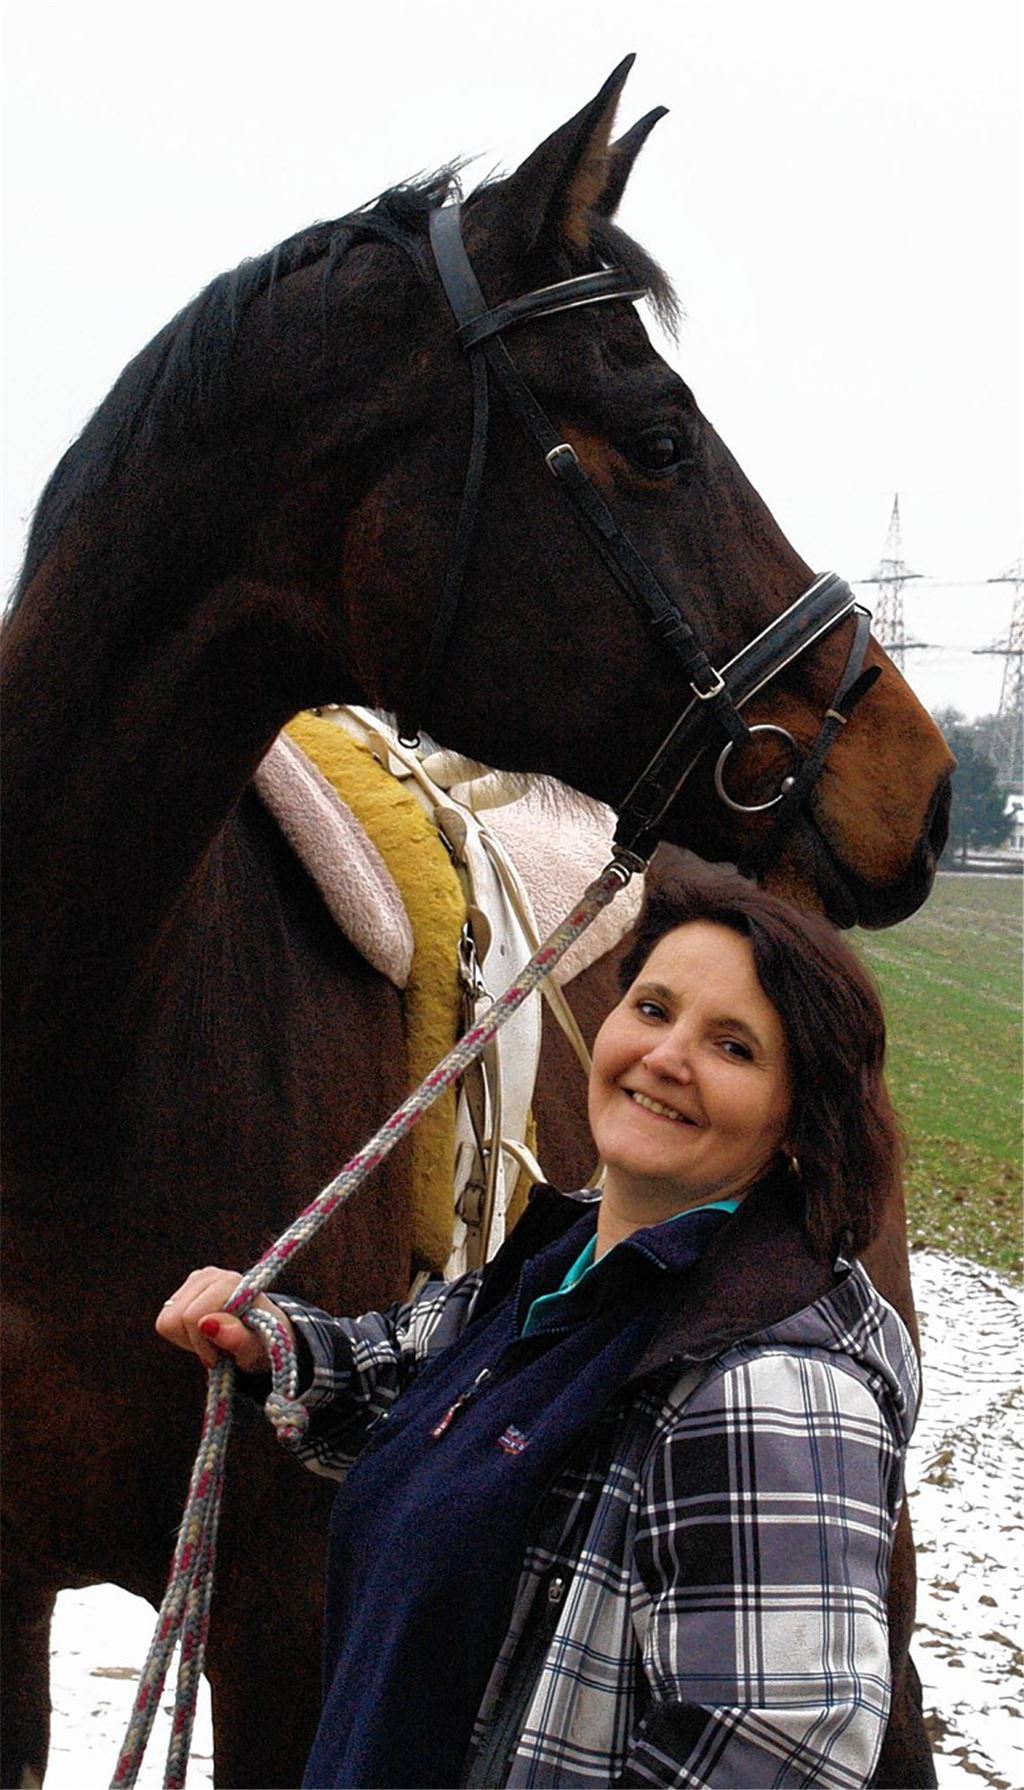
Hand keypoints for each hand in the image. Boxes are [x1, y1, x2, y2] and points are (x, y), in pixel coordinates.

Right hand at [156, 1267, 294, 1372]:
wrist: (263, 1331)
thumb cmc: (261, 1341)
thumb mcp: (254, 1348)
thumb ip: (237, 1337)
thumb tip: (208, 1324)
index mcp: (229, 1283)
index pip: (191, 1317)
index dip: (201, 1343)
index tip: (220, 1356)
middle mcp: (210, 1275)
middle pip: (174, 1318)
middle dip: (194, 1341)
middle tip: (216, 1347)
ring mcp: (195, 1280)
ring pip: (166, 1320)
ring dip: (187, 1338)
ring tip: (212, 1339)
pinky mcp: (185, 1290)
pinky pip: (165, 1322)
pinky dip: (182, 1334)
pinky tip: (203, 1333)